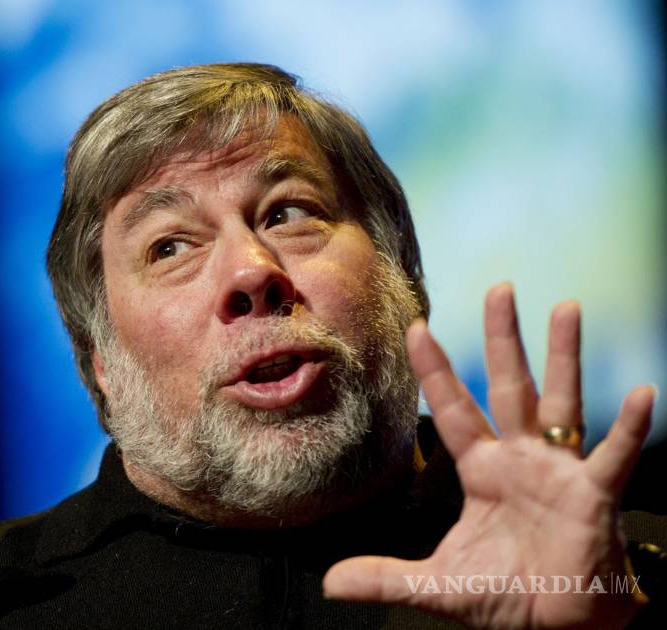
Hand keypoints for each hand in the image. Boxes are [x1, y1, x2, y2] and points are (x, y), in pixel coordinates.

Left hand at [323, 283, 654, 628]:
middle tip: (499, 288)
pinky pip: (613, 456)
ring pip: (562, 402)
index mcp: (482, 470)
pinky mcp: (594, 496)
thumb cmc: (506, 594)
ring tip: (566, 308)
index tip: (416, 327)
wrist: (556, 625)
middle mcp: (521, 458)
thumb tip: (329, 583)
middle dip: (502, 339)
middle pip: (508, 387)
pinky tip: (642, 394)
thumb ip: (385, 577)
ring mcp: (560, 471)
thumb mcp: (437, 584)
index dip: (435, 370)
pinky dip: (629, 428)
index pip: (453, 409)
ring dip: (563, 357)